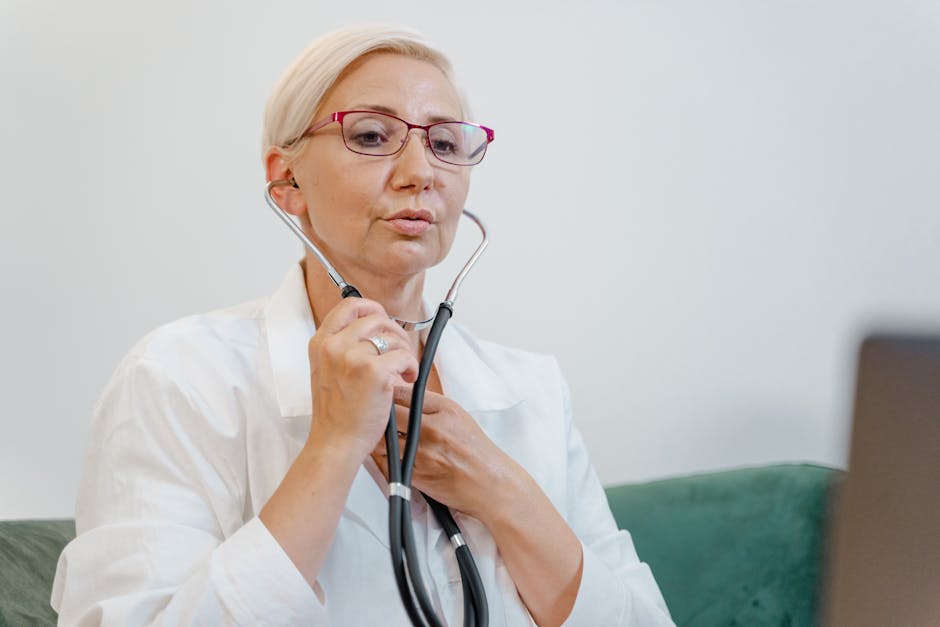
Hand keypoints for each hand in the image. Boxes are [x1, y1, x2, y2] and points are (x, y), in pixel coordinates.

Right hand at [307, 299, 418, 458]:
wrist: (335, 442)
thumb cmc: (336, 414)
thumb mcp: (326, 371)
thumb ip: (342, 347)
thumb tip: (371, 329)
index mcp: (321, 343)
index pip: (349, 306)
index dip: (372, 307)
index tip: (383, 318)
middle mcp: (335, 346)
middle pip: (377, 317)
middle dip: (395, 332)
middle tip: (399, 350)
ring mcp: (354, 357)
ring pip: (394, 336)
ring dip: (405, 351)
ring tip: (402, 371)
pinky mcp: (375, 372)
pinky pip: (405, 356)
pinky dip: (412, 368)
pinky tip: (406, 380)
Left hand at [371, 385, 522, 520]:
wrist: (489, 482)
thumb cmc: (475, 449)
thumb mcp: (458, 415)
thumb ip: (430, 404)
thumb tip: (402, 394)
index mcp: (444, 410)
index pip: (402, 394)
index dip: (388, 395)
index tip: (382, 397)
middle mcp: (432, 430)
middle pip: (390, 416)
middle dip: (380, 416)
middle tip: (376, 418)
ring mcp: (423, 454)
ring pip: (383, 441)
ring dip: (379, 439)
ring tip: (381, 438)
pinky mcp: (416, 475)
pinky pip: (388, 463)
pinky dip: (384, 459)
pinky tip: (389, 456)